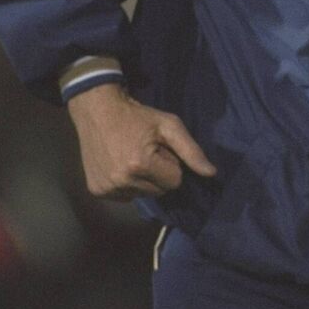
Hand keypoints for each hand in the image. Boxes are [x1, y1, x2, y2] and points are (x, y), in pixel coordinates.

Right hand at [66, 83, 215, 200]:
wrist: (97, 111)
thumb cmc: (138, 116)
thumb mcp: (169, 125)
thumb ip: (192, 151)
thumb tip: (211, 173)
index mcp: (140, 164)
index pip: (175, 182)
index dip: (172, 164)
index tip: (160, 149)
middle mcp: (122, 181)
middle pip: (159, 191)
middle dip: (159, 174)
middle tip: (147, 152)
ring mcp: (106, 188)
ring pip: (143, 195)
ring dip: (144, 180)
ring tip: (133, 157)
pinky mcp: (97, 191)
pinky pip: (126, 197)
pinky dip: (128, 185)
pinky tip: (121, 165)